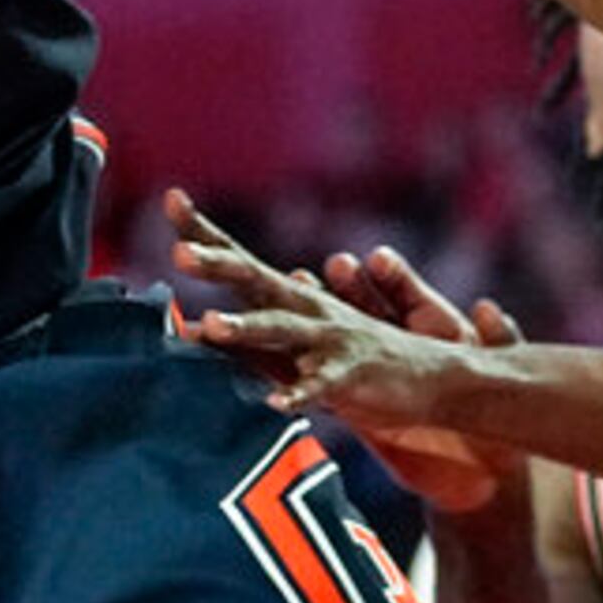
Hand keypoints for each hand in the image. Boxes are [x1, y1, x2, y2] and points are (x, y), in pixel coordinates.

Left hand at [167, 192, 498, 506]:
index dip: (206, 231)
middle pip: (256, 280)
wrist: (431, 376)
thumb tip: (188, 325)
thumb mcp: (296, 343)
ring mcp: (330, 339)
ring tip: (209, 324)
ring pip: (283, 329)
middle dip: (217, 265)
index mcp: (289, 297)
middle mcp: (307, 309)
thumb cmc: (351, 359)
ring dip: (245, 326)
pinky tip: (275, 404)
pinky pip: (322, 385)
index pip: (241, 258)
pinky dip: (299, 393)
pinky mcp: (352, 376)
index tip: (171, 198)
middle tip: (178, 253)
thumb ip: (247, 334)